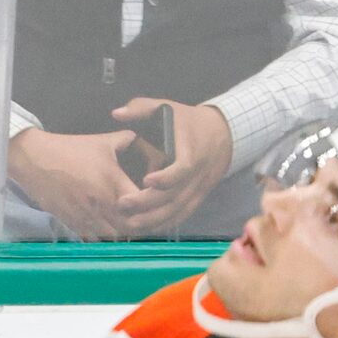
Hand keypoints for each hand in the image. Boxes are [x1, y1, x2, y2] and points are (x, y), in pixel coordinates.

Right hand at [6, 126, 144, 239]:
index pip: (143, 204)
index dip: (153, 205)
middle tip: (144, 217)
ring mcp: (87, 216)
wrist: (33, 159)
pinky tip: (106, 228)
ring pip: (115, 237)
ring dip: (123, 232)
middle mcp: (102, 204)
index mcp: (112, 183)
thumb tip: (141, 138)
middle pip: (132, 227)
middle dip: (141, 224)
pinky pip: (95, 239)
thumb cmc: (68, 149)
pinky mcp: (73, 223)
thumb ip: (126, 140)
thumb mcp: (101, 141)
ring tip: (127, 224)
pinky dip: (104, 236)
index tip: (154, 201)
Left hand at [113, 98, 234, 236]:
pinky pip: (183, 215)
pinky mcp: (198, 198)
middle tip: (122, 204)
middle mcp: (197, 174)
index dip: (167, 177)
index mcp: (191, 151)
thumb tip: (117, 113)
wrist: (221, 135)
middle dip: (149, 203)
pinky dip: (166, 223)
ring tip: (129, 223)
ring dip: (155, 219)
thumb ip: (141, 108)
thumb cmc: (187, 121)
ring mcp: (198, 188)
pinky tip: (147, 228)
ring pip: (179, 209)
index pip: (183, 168)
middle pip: (176, 194)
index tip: (146, 180)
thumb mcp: (166, 108)